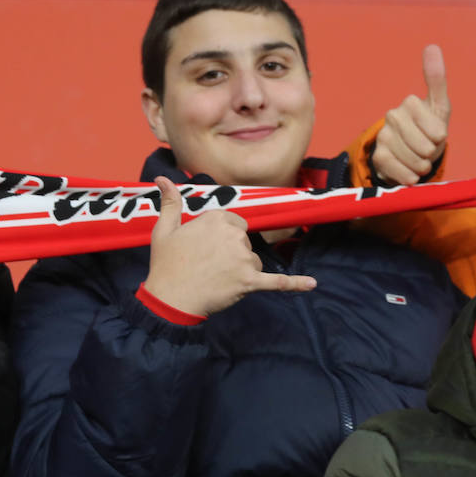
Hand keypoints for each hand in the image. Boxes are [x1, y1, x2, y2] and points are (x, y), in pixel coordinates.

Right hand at [143, 177, 315, 317]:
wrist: (170, 298)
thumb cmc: (167, 264)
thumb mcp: (165, 229)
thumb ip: (171, 202)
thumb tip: (163, 178)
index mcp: (217, 219)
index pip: (235, 225)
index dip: (222, 239)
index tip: (206, 250)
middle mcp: (234, 235)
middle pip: (245, 243)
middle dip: (231, 255)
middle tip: (207, 266)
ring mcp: (244, 259)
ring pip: (254, 263)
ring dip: (241, 272)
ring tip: (216, 279)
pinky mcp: (250, 281)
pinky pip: (277, 282)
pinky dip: (295, 284)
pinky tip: (312, 284)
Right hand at [370, 44, 449, 185]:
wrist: (410, 154)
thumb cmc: (430, 128)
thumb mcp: (439, 106)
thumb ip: (436, 79)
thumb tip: (432, 45)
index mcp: (410, 102)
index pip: (436, 130)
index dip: (440, 138)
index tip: (437, 135)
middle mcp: (393, 116)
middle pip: (425, 146)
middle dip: (431, 154)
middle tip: (427, 149)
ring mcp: (383, 135)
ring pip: (413, 159)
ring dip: (421, 166)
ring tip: (419, 160)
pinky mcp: (377, 155)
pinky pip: (398, 169)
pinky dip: (408, 175)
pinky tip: (409, 172)